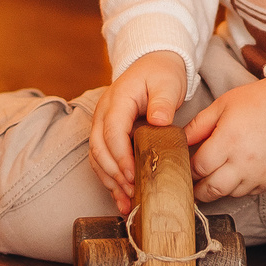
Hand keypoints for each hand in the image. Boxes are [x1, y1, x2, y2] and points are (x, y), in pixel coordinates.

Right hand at [90, 49, 188, 216]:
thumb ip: (163, 101)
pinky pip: (102, 159)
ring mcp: (103, 124)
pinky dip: (109, 179)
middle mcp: (104, 113)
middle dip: (113, 174)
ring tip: (126, 202)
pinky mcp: (107, 134)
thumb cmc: (161, 73)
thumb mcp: (168, 82)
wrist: (154, 63)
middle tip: (132, 192)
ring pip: (97, 157)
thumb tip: (159, 120)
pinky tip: (120, 196)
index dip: (120, 156)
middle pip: (99, 148)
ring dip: (109, 181)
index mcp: (118, 100)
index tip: (132, 175)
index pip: (112, 132)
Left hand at [186, 78, 265, 202]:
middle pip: (212, 189)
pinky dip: (240, 187)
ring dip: (219, 188)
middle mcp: (243, 162)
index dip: (189, 168)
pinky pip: (249, 192)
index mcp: (228, 140)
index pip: (199, 167)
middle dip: (199, 190)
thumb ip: (199, 125)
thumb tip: (180, 140)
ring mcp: (259, 174)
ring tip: (216, 177)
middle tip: (194, 185)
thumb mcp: (223, 104)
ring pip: (230, 194)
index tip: (187, 166)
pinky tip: (238, 174)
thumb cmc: (258, 101)